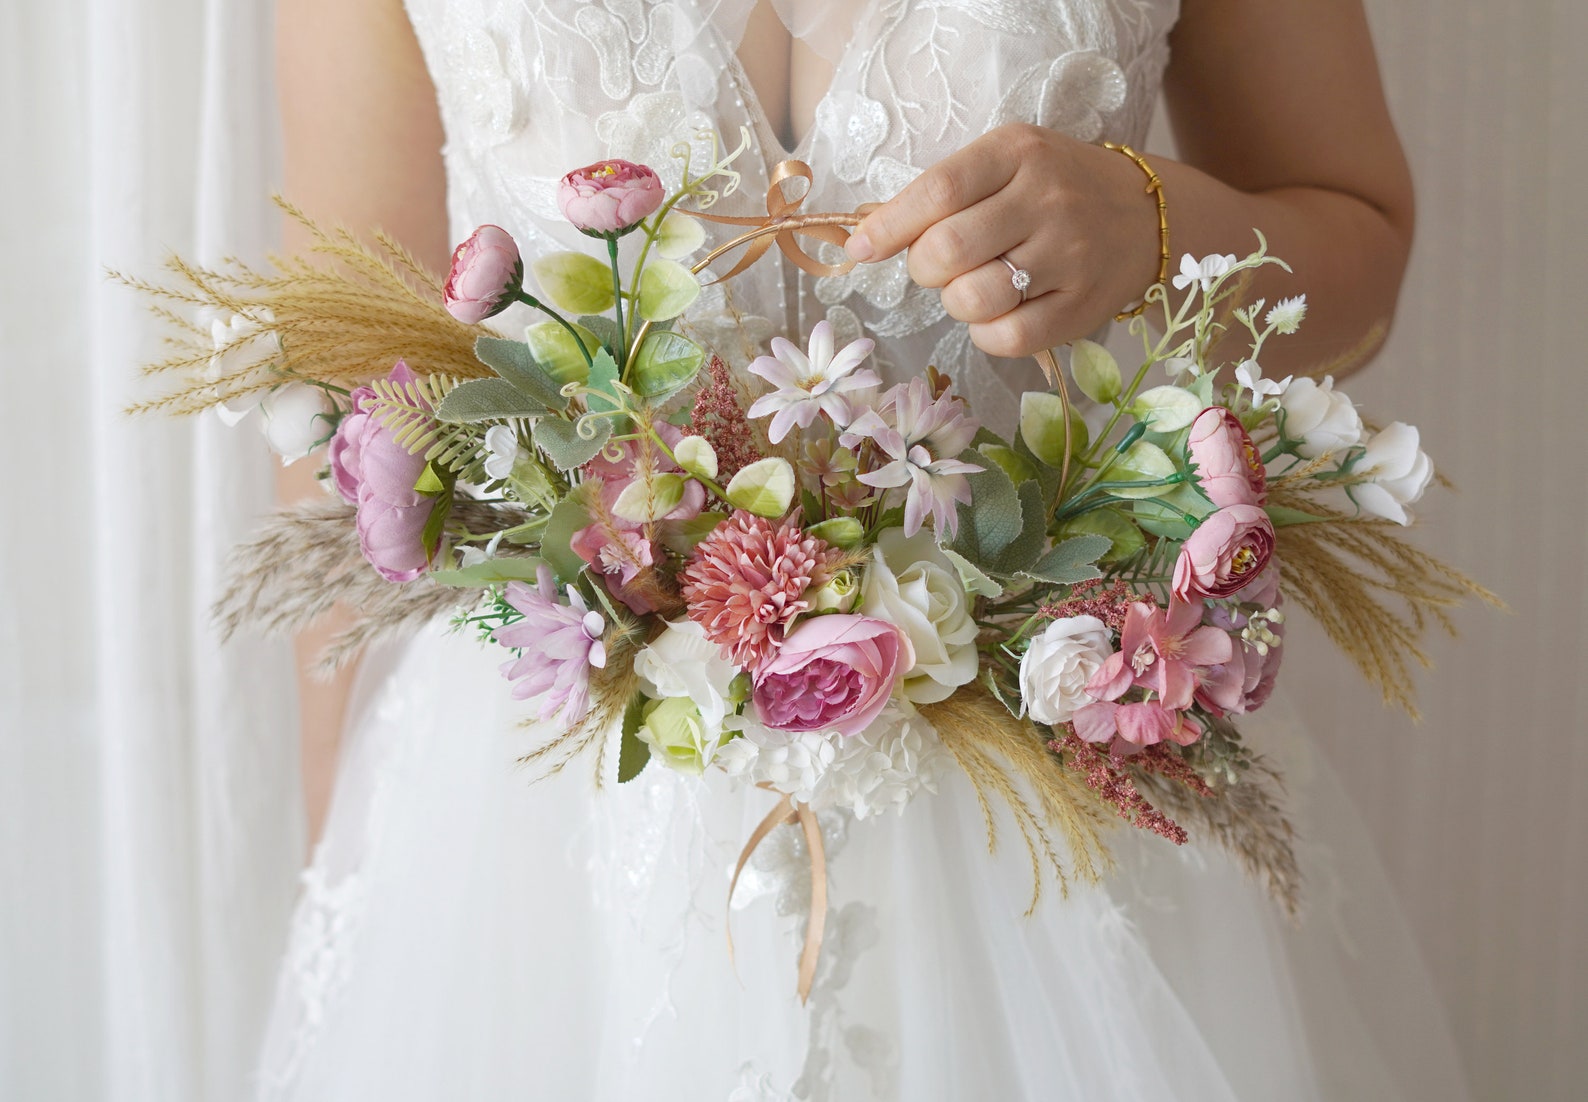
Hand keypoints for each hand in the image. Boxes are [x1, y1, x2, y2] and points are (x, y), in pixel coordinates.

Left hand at [844, 123, 1161, 359]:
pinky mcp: (1083, 306)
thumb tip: (865, 239)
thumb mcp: (1004, 166)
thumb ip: (941, 194)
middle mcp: (1047, 199)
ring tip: (973, 286)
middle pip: (948, 249)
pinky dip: (986, 334)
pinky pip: (1009, 338)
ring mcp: (1069, 254)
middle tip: (939, 265)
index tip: (861, 249)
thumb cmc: (1053, 190)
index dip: (889, 226)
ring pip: (974, 299)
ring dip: (956, 302)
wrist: (1144, 217)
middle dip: (924, 268)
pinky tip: (997, 315)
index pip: (939, 190)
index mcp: (1018, 152)